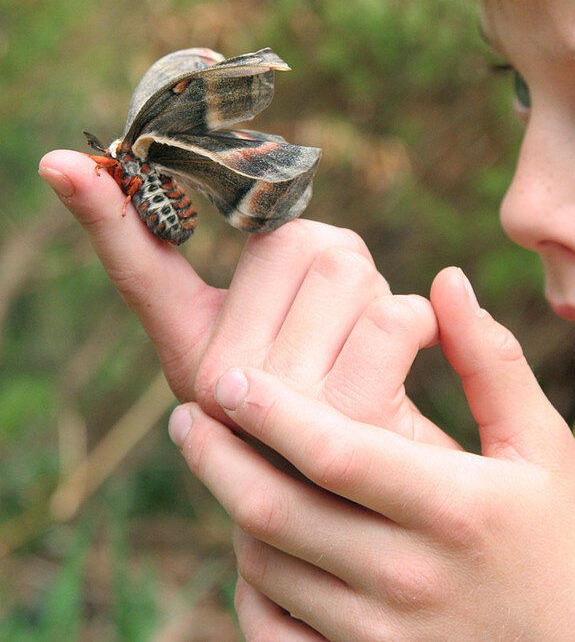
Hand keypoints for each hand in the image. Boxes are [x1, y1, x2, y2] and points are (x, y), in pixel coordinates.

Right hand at [38, 149, 444, 442]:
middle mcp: (221, 385)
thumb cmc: (341, 406)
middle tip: (343, 320)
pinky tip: (413, 360)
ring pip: (344, 267)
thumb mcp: (290, 339)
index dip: (100, 212)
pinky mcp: (345, 431)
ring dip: (378, 293)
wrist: (388, 508)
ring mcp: (278, 412)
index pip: (139, 269)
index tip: (59, 162)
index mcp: (198, 351)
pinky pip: (392, 316)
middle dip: (339, 262)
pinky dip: (420, 321)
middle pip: (295, 239)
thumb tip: (257, 182)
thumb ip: (272, 279)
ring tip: (369, 352)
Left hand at [170, 267, 574, 641]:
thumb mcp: (544, 446)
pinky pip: (277, 630)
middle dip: (219, 458)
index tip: (227, 377)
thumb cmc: (569, 541)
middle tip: (187, 414)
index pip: (336, 453)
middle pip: (279, 513)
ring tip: (220, 461)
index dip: (271, 412)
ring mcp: (383, 635)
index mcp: (454, 507)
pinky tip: (251, 542)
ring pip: (269, 568)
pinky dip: (251, 585)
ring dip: (234, 507)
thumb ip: (491, 360)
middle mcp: (409, 577)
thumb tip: (446, 277)